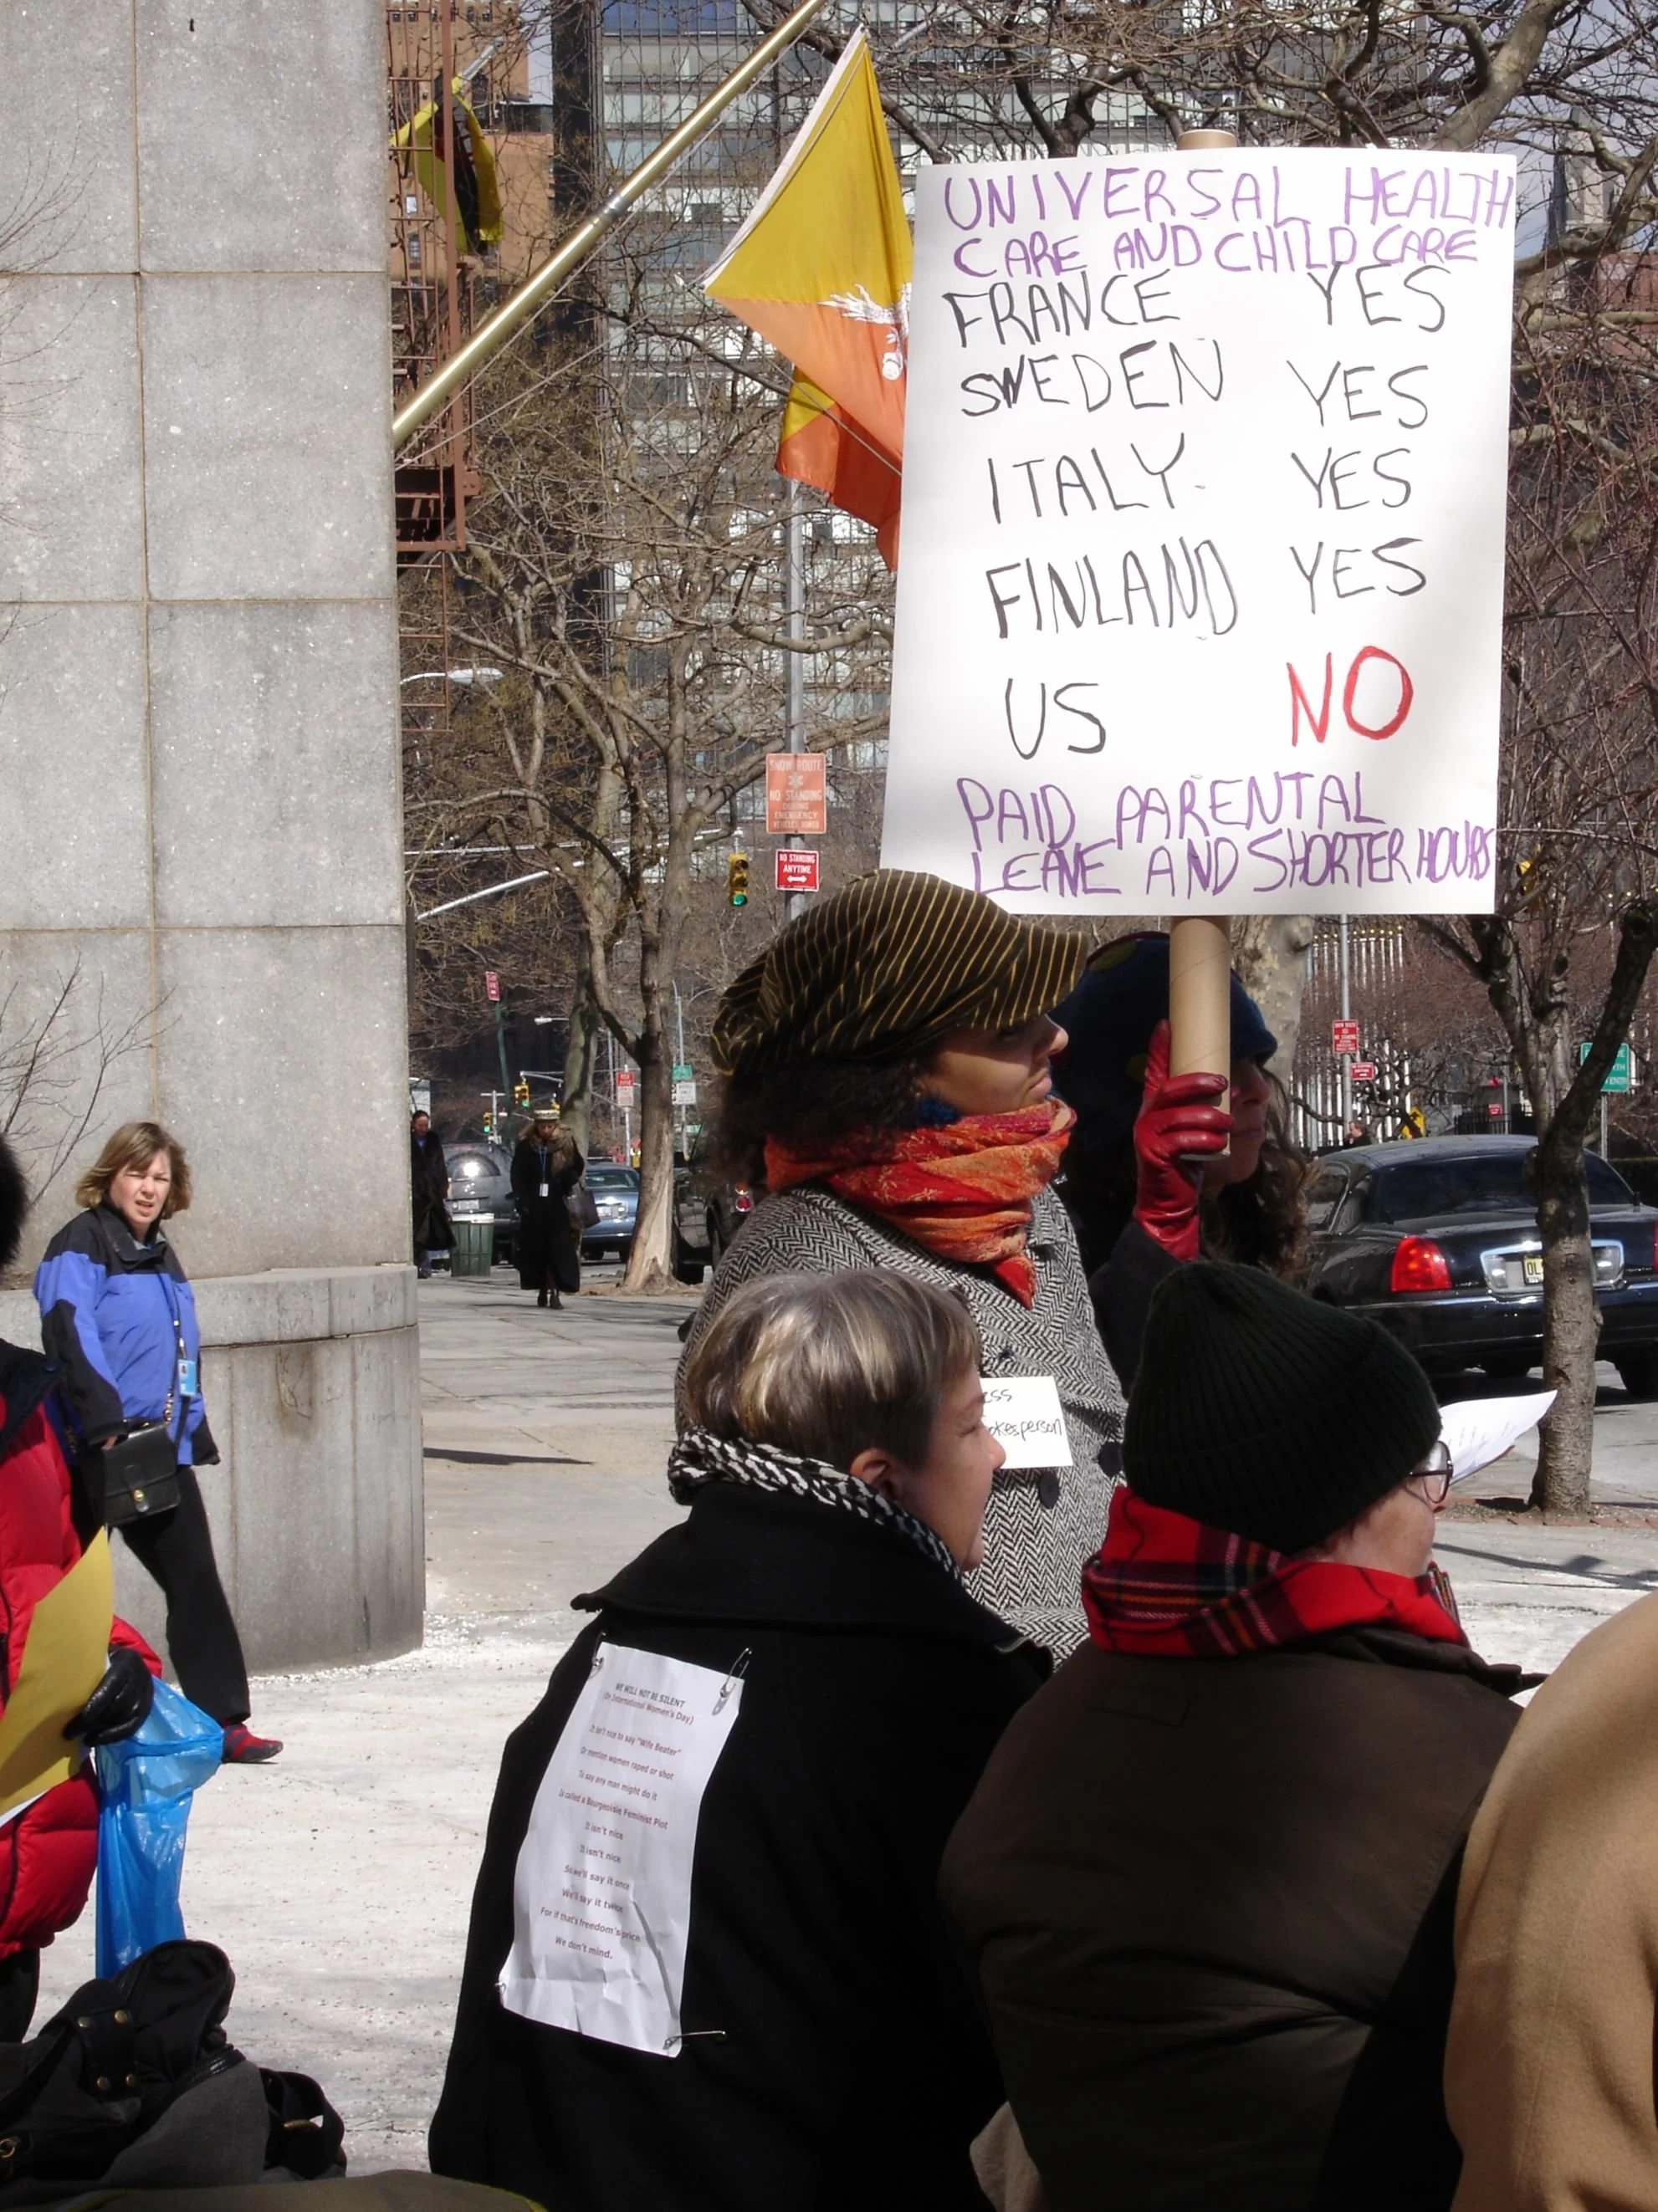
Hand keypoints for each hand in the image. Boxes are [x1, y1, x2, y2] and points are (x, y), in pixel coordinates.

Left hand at [64, 1647, 154, 1745]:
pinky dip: (113, 1737)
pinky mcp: (146, 1707)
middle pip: (117, 1705)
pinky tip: (95, 1740)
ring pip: (124, 1717)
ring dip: (102, 1731)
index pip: (110, 1687)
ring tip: (81, 1738)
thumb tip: (56, 1681)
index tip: (71, 1723)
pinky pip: (131, 1727)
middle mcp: (140, 1676)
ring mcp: (146, 1693)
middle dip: (92, 1722)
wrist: (130, 1662)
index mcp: (126, 1661)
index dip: (92, 1707)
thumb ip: (85, 1666)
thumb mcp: (97, 1655)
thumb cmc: (103, 1659)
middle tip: (69, 1733)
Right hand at [1133, 1021, 1232, 1262]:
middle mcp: (1147, 1117)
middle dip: (1197, 1081)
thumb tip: (1232, 1084)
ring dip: (1208, 1117)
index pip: (1155, 1072)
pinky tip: (1216, 1145)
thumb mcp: (1192, 1131)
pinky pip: (1180, 1141)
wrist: (1168, 1203)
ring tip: (1227, 1124)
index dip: (1159, 1048)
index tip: (1166, 1023)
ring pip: (1178, 1115)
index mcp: (1155, 1107)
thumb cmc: (1185, 1164)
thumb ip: (1201, 1109)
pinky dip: (1202, 1141)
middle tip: (1223, 1082)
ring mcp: (1147, 1136)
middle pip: (1168, 1088)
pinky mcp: (1154, 1155)